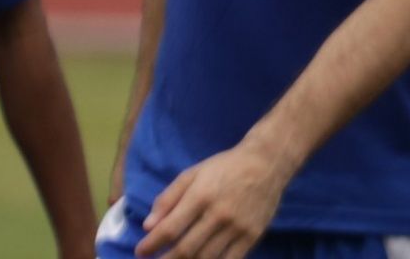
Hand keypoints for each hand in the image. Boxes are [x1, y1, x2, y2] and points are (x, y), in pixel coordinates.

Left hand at [134, 145, 289, 258]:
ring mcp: (238, 227)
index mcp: (201, 196)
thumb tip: (148, 225)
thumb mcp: (193, 173)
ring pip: (206, 258)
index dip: (150, 245)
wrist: (268, 162)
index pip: (169, 229)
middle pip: (185, 250)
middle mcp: (219, 214)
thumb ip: (168, 198)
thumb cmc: (226, 167)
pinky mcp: (253, 235)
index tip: (140, 252)